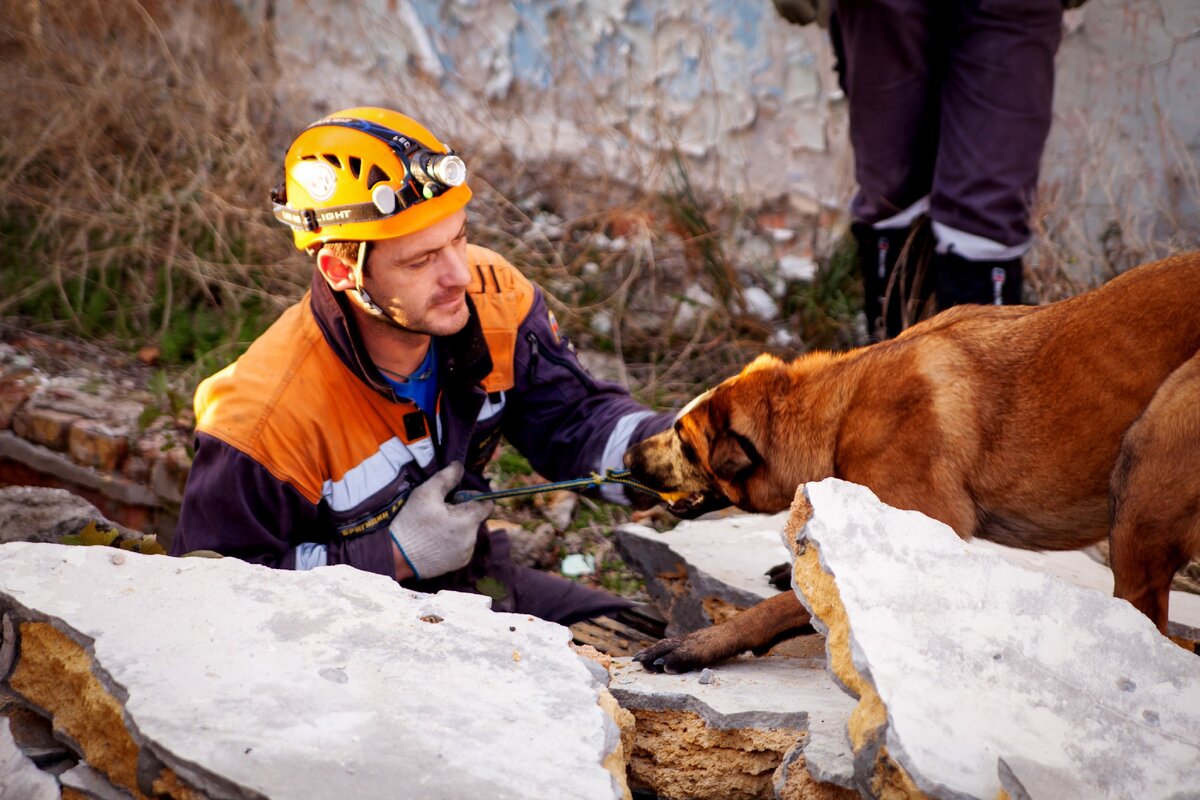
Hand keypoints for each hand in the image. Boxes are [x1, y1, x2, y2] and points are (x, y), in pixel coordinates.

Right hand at [388, 462, 493, 579]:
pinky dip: (453, 541)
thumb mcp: (426, 493)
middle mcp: (472, 540)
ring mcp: (466, 554)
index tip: (455, 497)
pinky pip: (462, 547)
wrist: (397, 556)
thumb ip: (447, 477)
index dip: (473, 496)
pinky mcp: (458, 564)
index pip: (487, 504)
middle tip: (440, 511)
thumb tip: (460, 466)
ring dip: (458, 526)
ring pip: (469, 532)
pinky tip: (435, 540)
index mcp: (468, 521)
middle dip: (463, 511)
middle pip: (476, 518)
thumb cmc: (411, 522)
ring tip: (435, 526)